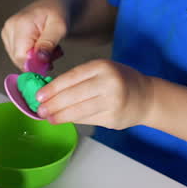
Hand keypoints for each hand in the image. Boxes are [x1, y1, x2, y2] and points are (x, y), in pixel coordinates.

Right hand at [1, 0, 68, 69]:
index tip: (51, 64)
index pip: (21, 56)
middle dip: (37, 62)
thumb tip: (40, 60)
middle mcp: (9, 28)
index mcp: (20, 24)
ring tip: (51, 48)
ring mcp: (7, 33)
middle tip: (55, 54)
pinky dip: (32, 56)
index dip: (35, 65)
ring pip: (18, 59)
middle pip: (18, 59)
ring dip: (36, 60)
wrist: (56, 4)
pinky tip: (43, 47)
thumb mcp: (60, 27)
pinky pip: (19, 55)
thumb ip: (48, 43)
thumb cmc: (60, 12)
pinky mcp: (9, 37)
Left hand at [36, 59, 152, 129]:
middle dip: (54, 104)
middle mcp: (109, 83)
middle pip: (74, 95)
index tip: (39, 95)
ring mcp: (112, 102)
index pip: (72, 77)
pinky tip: (64, 120)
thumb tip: (51, 92)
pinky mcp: (113, 118)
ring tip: (49, 118)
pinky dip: (74, 120)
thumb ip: (80, 79)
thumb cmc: (120, 80)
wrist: (147, 97)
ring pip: (80, 110)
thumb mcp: (102, 70)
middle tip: (40, 109)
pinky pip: (88, 120)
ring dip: (61, 116)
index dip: (53, 88)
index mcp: (102, 67)